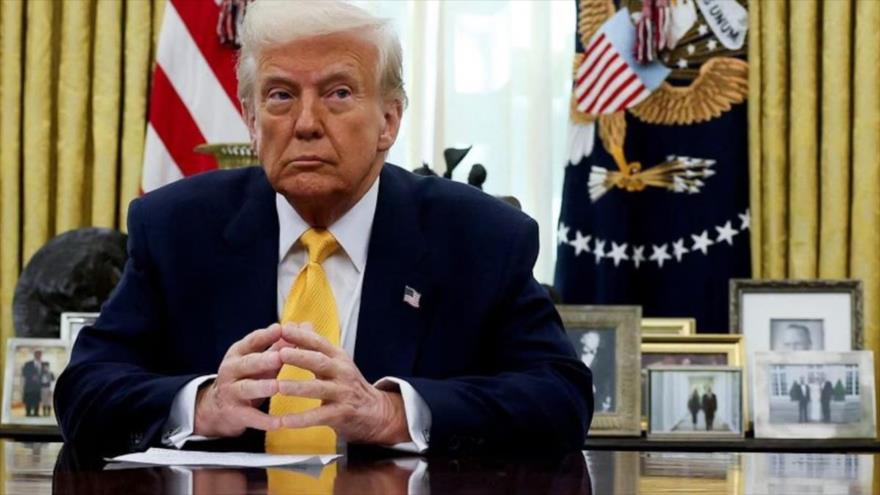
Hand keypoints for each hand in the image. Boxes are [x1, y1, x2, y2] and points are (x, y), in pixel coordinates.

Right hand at [194, 324, 283, 436]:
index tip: (280, 328)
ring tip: (276, 386)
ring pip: (246, 388)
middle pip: (247, 363)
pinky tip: (279, 423)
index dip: (265, 335)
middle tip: (279, 357)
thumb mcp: (261, 359)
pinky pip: (250, 417)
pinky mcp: (235, 413)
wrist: (220, 407)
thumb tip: (303, 325)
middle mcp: (231, 370)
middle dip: (262, 360)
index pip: (251, 341)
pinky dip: (265, 420)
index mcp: (239, 353)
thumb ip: (280, 344)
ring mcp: (231, 392)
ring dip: (261, 387)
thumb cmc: (249, 376)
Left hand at [275, 323, 410, 444]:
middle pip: (320, 362)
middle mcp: (342, 372)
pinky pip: (319, 416)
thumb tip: (300, 323)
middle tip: (280, 353)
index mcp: (338, 357)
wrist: (375, 411)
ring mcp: (343, 393)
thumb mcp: (335, 362)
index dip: (301, 336)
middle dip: (300, 357)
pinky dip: (301, 419)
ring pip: (319, 389)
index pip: (319, 343)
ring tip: (278, 386)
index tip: (282, 329)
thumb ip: (316, 346)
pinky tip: (284, 421)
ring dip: (298, 388)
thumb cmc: (347, 384)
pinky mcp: (341, 414)